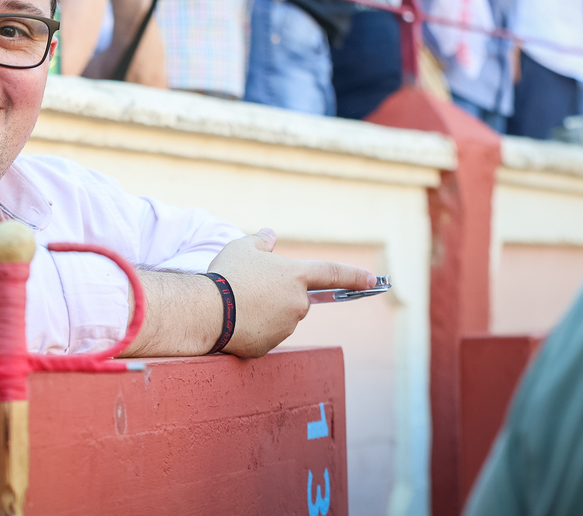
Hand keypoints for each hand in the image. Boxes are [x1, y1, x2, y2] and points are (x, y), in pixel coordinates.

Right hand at [207, 229, 375, 357]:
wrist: (209, 310)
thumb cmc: (228, 274)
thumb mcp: (242, 247)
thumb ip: (260, 242)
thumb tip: (270, 235)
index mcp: (296, 276)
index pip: (333, 273)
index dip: (353, 275)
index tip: (373, 279)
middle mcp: (298, 303)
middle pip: (297, 299)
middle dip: (280, 295)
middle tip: (250, 288)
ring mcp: (286, 327)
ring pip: (281, 318)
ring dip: (267, 312)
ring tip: (238, 304)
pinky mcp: (270, 346)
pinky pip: (265, 335)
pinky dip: (255, 329)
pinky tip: (236, 321)